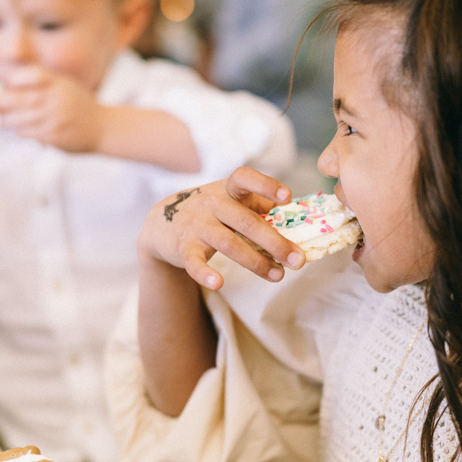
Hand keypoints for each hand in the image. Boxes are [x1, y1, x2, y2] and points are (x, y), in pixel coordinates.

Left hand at [0, 65, 104, 151]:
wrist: (104, 128)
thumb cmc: (78, 105)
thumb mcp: (65, 86)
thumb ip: (42, 82)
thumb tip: (7, 84)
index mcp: (58, 84)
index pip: (32, 76)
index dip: (15, 78)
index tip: (5, 82)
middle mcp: (56, 100)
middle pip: (19, 99)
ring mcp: (55, 119)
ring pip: (19, 119)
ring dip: (8, 120)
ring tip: (5, 120)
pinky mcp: (54, 136)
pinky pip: (29, 133)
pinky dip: (23, 131)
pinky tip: (25, 129)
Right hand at [139, 166, 305, 290]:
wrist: (162, 222)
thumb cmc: (212, 211)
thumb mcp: (233, 200)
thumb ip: (261, 206)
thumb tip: (298, 220)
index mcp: (229, 189)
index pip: (246, 178)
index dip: (266, 185)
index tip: (287, 197)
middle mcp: (213, 203)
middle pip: (247, 222)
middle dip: (276, 242)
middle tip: (298, 260)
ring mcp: (197, 226)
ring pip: (230, 244)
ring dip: (256, 263)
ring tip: (278, 275)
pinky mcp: (184, 248)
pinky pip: (195, 262)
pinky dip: (205, 274)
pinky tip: (218, 283)